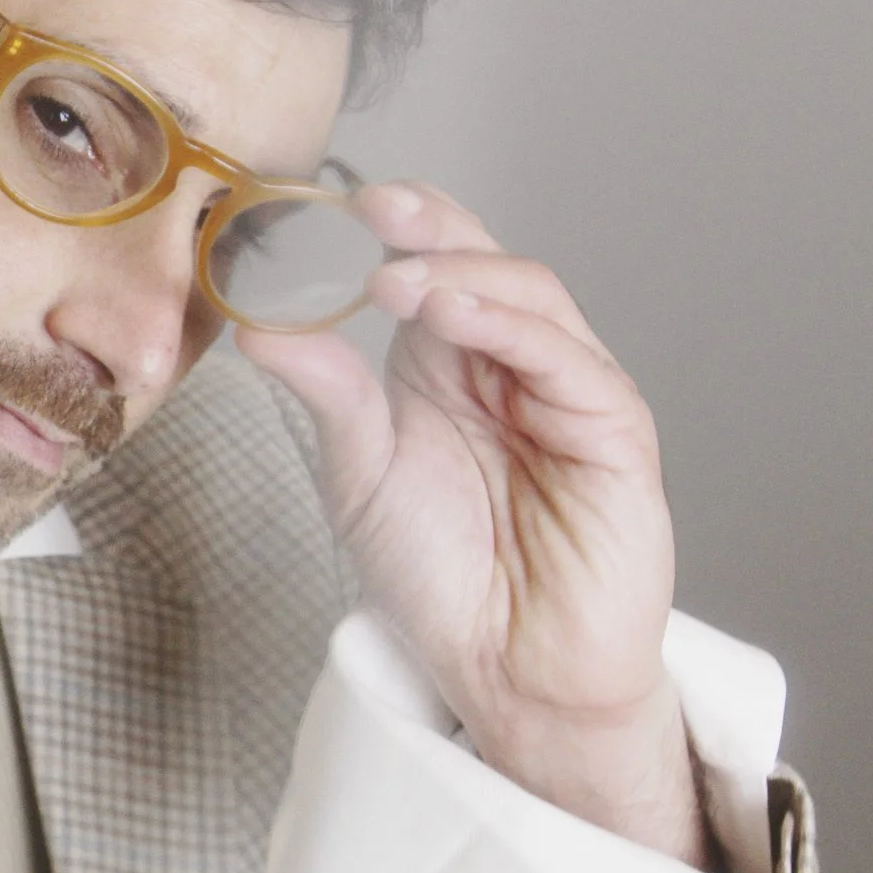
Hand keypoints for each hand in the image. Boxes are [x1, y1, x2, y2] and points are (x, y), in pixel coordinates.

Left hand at [235, 182, 711, 870]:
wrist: (505, 670)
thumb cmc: (441, 573)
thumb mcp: (360, 470)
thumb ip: (327, 392)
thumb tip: (258, 321)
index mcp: (449, 361)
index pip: (434, 263)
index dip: (397, 224)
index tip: (333, 203)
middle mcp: (511, 363)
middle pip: (485, 262)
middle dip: (431, 227)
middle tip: (371, 209)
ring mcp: (568, 391)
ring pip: (530, 297)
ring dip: (461, 275)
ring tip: (392, 278)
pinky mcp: (614, 431)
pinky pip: (569, 360)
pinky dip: (510, 327)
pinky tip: (454, 315)